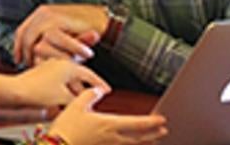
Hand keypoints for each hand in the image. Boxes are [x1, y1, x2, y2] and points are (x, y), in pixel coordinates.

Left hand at [0, 59, 109, 107]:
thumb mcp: (62, 97)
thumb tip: (88, 100)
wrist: (16, 91)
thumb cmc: (38, 92)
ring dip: (77, 86)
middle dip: (89, 84)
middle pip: (80, 74)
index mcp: (69, 66)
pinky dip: (66, 85)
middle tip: (98, 93)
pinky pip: (60, 78)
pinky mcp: (44, 71)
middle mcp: (61, 63)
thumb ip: (78, 99)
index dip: (99, 84)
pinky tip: (65, 94)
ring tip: (82, 95)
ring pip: (70, 76)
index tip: (108, 90)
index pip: (89, 75)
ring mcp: (52, 66)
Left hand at [14, 4, 108, 65]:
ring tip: (49, 66)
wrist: (101, 19)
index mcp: (40, 13)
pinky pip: (51, 40)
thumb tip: (36, 54)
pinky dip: (56, 51)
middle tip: (34, 68)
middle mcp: (42, 13)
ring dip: (41, 56)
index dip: (18, 47)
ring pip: (34, 42)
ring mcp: (48, 15)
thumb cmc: (83, 29)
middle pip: (25, 38)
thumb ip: (49, 41)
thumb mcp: (62, 35)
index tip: (18, 60)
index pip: (22, 31)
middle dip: (27, 55)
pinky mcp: (58, 19)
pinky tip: (58, 58)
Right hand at [49, 87, 167, 144]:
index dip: (151, 122)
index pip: (137, 123)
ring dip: (144, 142)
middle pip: (138, 138)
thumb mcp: (76, 105)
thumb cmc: (65, 130)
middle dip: (153, 134)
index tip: (162, 120)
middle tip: (163, 130)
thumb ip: (89, 95)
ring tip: (152, 139)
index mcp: (108, 124)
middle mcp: (111, 139)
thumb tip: (98, 90)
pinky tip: (128, 144)